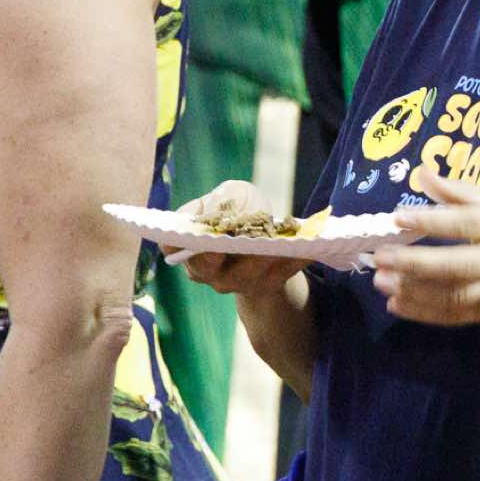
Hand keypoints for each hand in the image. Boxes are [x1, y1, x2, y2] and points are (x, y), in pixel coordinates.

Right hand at [173, 180, 307, 302]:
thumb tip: (218, 212)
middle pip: (208, 266)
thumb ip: (218, 202)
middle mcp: (207, 270)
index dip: (177, 243)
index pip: (172, 246)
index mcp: (189, 246)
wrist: (265, 238)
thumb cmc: (239, 210)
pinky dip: (293, 261)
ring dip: (262, 258)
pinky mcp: (265, 286)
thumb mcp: (228, 195)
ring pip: (246, 274)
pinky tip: (307, 248)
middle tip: (236, 241)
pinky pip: (280, 275)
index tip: (191, 235)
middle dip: (222, 253)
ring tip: (278, 243)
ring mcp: (236, 282)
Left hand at [372, 169, 479, 327]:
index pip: (465, 222)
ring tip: (381, 282)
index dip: (431, 219)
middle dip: (414, 264)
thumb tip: (421, 172)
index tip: (398, 216)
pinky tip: (397, 304)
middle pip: (454, 265)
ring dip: (413, 292)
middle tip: (381, 258)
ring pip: (451, 296)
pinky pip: (453, 315)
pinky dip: (424, 313)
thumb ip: (460, 191)